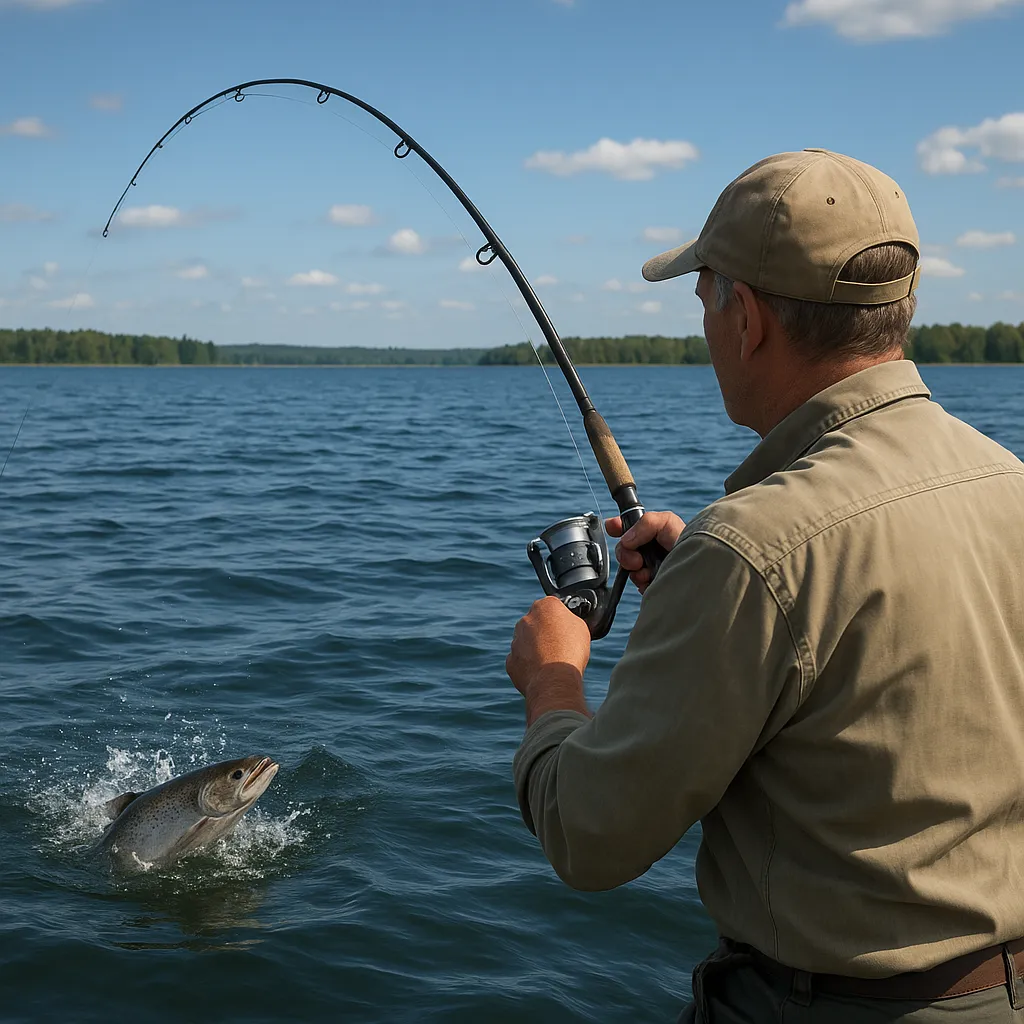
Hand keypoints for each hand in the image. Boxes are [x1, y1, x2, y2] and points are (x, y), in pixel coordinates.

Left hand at [506, 597, 591, 724]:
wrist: (554, 680)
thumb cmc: (570, 652)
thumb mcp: (581, 627)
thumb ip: (570, 619)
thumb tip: (565, 622)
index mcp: (544, 606)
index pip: (552, 607)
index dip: (561, 619)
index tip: (566, 630)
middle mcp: (526, 620)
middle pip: (537, 624)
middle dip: (546, 633)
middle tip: (560, 646)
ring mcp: (515, 641)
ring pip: (527, 642)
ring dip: (537, 649)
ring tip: (552, 662)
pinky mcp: (511, 660)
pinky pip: (521, 660)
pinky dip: (529, 665)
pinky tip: (542, 672)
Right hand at [605, 511, 684, 593]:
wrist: (697, 572)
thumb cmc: (690, 543)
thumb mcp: (667, 522)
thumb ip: (644, 523)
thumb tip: (626, 541)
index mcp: (651, 532)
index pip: (626, 526)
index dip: (616, 526)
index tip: (613, 528)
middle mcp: (649, 549)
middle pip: (622, 549)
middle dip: (626, 555)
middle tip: (638, 560)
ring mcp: (650, 566)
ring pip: (627, 568)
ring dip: (635, 571)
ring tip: (649, 572)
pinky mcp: (652, 583)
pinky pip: (636, 584)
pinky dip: (642, 583)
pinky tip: (652, 581)